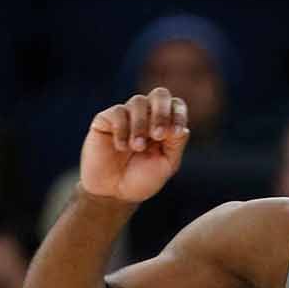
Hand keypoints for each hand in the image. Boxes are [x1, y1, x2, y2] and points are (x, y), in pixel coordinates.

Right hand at [81, 87, 191, 202]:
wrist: (113, 193)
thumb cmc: (141, 179)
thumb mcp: (165, 164)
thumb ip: (175, 145)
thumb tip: (184, 127)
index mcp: (165, 125)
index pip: (176, 106)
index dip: (178, 114)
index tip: (175, 133)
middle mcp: (147, 116)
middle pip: (160, 94)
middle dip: (162, 112)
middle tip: (158, 135)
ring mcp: (126, 116)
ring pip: (138, 101)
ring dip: (141, 125)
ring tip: (137, 147)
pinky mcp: (105, 120)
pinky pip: (118, 112)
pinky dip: (122, 130)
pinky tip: (121, 147)